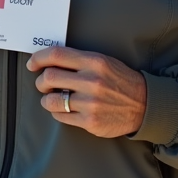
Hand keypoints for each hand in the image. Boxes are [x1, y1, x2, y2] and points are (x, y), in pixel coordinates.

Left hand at [26, 46, 146, 137]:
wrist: (144, 105)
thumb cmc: (120, 80)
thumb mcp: (103, 61)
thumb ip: (78, 60)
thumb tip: (48, 60)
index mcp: (94, 62)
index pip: (56, 55)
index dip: (38, 58)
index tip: (32, 63)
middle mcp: (92, 81)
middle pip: (49, 77)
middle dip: (41, 81)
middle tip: (43, 84)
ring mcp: (90, 103)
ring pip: (50, 100)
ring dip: (46, 99)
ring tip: (53, 98)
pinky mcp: (90, 121)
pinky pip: (60, 116)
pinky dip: (58, 112)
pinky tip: (65, 109)